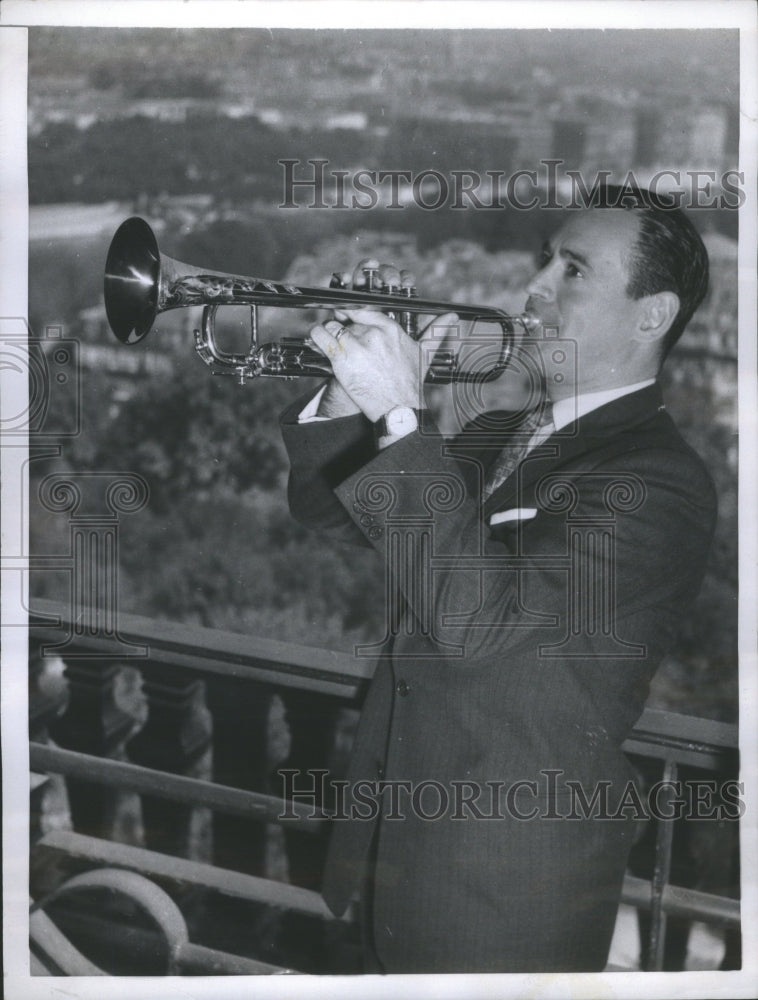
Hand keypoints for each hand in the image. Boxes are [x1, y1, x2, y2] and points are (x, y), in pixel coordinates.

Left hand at [309, 309, 459, 423]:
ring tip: (334, 347)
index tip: (349, 319)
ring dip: (329, 335)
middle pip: (347, 320)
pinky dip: (316, 338)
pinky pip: (320, 336)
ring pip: (331, 325)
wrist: (398, 409)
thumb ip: (436, 331)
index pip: (363, 308)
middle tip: (347, 345)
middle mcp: (373, 333)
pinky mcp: (341, 357)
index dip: (353, 314)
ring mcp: (356, 344)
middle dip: (344, 330)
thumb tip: (452, 317)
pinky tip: (320, 345)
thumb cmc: (409, 383)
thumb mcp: (424, 353)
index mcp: (390, 327)